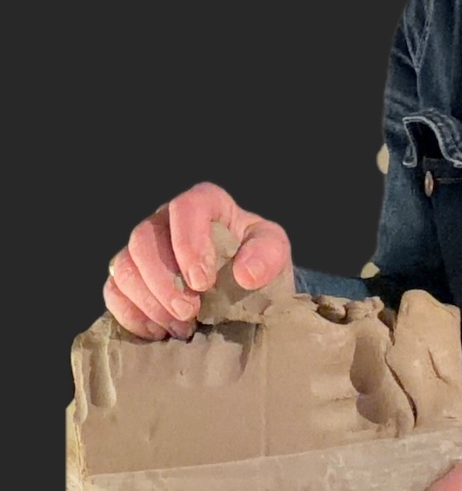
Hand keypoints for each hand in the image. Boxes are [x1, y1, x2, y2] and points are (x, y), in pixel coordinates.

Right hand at [103, 181, 292, 339]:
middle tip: (190, 313)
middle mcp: (167, 220)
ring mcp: (145, 248)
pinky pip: (113, 291)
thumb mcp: (273, 251)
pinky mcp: (130, 278)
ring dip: (150, 302)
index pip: (186, 206)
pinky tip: (159, 331)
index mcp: (205, 204)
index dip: (189, 243)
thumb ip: (267, 256)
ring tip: (181, 327)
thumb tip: (246, 273)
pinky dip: (132, 315)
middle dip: (165, 282)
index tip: (203, 282)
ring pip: (125, 266)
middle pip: (144, 239)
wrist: (244, 289)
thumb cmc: (256, 261)